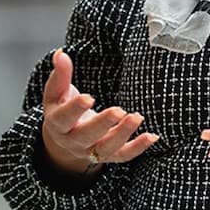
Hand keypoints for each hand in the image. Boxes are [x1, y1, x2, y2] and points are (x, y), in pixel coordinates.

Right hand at [41, 49, 158, 174]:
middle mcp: (73, 141)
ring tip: (137, 117)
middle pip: (87, 136)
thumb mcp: (57, 92)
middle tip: (119, 110)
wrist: (66, 137)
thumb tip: (60, 54)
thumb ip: (60, 75)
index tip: (88, 97)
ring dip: (123, 134)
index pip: (64, 118)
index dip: (75, 109)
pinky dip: (138, 148)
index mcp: (58, 124)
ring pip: (107, 148)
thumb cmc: (62, 108)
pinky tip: (152, 136)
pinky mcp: (108, 155)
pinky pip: (124, 155)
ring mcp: (91, 150)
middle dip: (103, 124)